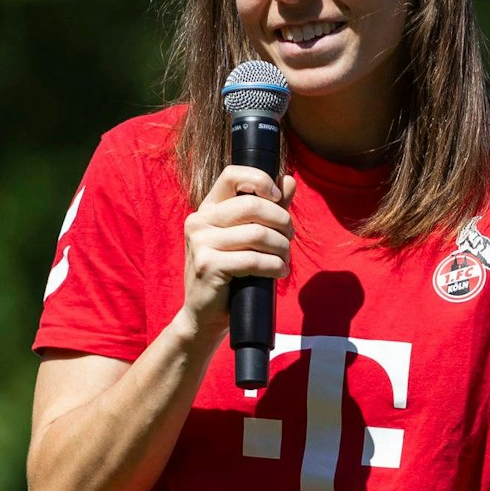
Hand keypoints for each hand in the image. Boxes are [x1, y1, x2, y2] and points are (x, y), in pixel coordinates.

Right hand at [181, 166, 296, 331]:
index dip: (261, 180)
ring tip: (284, 260)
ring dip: (281, 248)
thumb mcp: (248, 239)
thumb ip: (269, 209)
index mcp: (208, 209)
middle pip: (253, 204)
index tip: (278, 199)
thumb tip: (289, 179)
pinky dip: (275, 266)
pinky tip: (279, 273)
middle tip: (289, 239)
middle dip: (282, 221)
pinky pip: (254, 259)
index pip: (233, 174)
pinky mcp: (207, 265)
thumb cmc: (231, 275)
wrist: (205, 316)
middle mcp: (199, 221)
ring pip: (258, 233)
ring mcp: (200, 242)